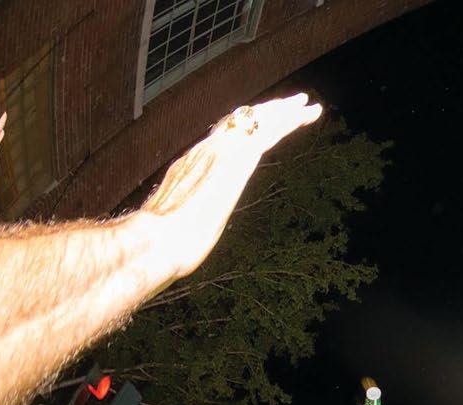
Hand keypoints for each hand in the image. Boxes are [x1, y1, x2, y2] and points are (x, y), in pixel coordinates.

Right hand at [136, 95, 322, 281]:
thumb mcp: (176, 219)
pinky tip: (305, 117)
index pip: (223, 135)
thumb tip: (185, 219)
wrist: (155, 241)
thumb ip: (185, 212)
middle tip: (294, 104)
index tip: (261, 120)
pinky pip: (268, 133)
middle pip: (242, 121)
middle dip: (269, 111)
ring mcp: (222, 152)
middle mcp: (206, 150)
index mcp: (192, 162)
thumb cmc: (162, 242)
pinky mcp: (238, 162)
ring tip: (306, 106)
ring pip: (258, 122)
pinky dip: (288, 122)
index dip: (244, 125)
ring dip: (284, 113)